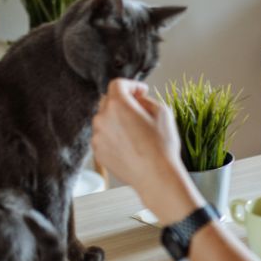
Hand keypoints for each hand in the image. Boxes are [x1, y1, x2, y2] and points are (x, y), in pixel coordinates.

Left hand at [92, 79, 202, 220]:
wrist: (155, 176)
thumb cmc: (161, 146)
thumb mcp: (163, 112)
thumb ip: (146, 100)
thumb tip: (138, 100)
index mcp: (117, 105)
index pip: (117, 84)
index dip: (131, 85)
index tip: (141, 91)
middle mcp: (102, 118)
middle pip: (108, 101)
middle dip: (123, 102)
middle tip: (139, 110)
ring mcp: (97, 136)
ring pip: (105, 120)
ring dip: (117, 120)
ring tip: (136, 132)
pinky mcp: (98, 152)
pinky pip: (104, 137)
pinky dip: (114, 136)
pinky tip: (131, 145)